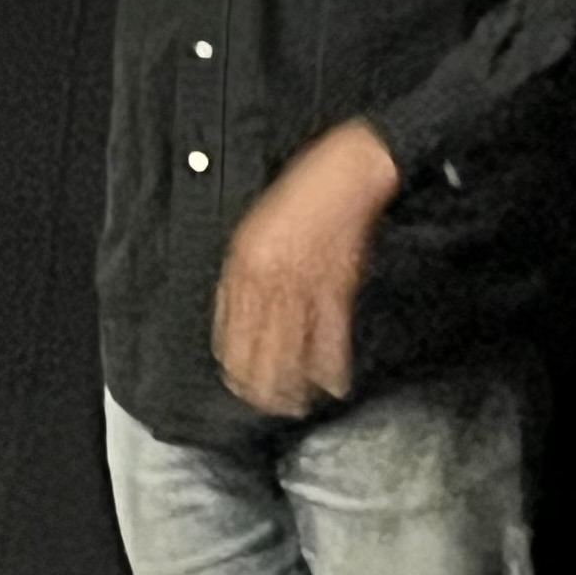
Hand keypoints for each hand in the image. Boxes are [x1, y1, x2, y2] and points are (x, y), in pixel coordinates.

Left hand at [212, 119, 400, 417]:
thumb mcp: (257, 225)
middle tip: (263, 404)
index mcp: (244, 261)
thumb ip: (245, 270)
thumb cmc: (302, 191)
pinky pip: (331, 336)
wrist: (347, 169)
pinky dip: (331, 364)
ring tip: (293, 405)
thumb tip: (236, 310)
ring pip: (292, 347)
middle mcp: (269, 277)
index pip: (229, 326)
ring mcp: (304, 283)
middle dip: (259, 381)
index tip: (236, 380)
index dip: (233, 359)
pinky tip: (332, 383)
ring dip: (293, 382)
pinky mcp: (338, 285)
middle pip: (257, 345)